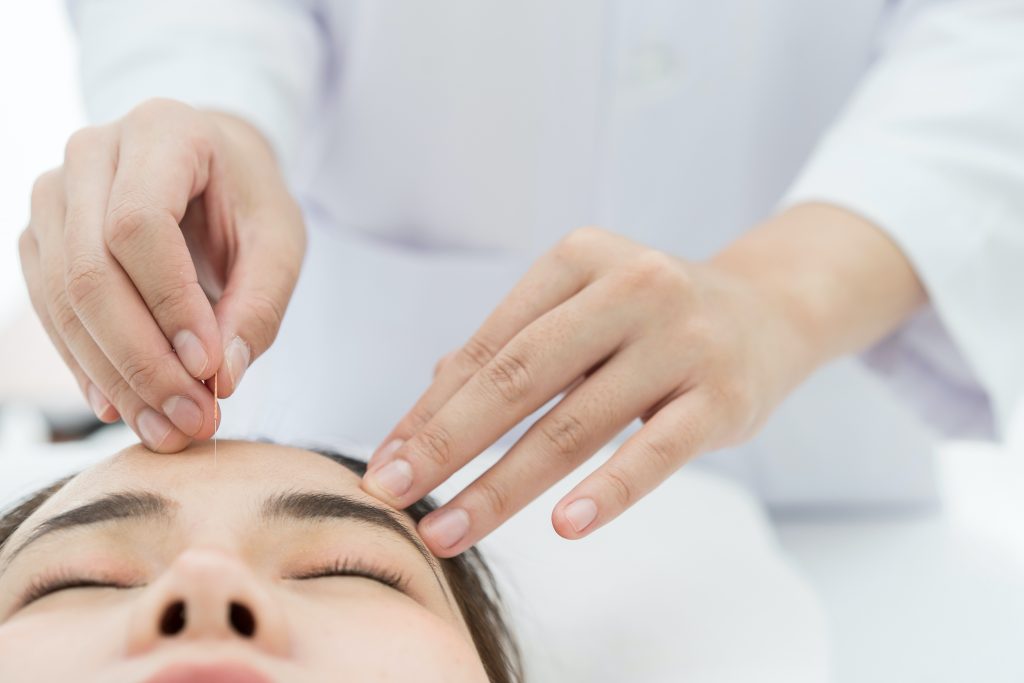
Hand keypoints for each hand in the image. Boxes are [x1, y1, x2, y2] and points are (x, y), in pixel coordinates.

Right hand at [18, 99, 304, 450]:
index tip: (209, 368)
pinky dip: (89, 366)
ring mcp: (54, 194)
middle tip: (191, 420)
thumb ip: (258, 304)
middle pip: (92, 269)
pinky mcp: (41, 239)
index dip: (170, 304)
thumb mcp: (279, 243)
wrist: (207, 170)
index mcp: (162, 131)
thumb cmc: (248, 201)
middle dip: (142, 359)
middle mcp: (92, 153)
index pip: (139, 224)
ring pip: (63, 298)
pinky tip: (124, 409)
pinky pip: (51, 312)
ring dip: (114, 376)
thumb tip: (221, 380)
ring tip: (166, 430)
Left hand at [362, 211, 925, 556]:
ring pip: (575, 423)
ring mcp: (681, 340)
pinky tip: (563, 528)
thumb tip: (428, 403)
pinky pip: (655, 452)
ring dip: (503, 485)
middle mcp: (629, 287)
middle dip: (446, 443)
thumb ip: (511, 347)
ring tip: (450, 530)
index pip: (489, 345)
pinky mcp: (723, 396)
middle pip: (519, 377)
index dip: (430, 408)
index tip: (385, 461)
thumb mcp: (583, 308)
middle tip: (390, 495)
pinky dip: (608, 492)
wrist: (769, 311)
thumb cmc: (653, 318)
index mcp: (579, 259)